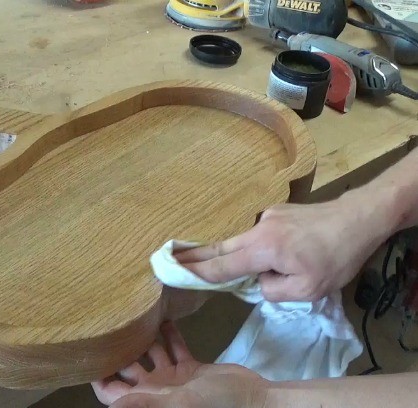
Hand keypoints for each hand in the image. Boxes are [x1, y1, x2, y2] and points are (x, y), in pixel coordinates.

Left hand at [92, 322, 267, 407]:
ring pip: (150, 353)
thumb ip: (147, 401)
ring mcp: (173, 378)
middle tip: (107, 322)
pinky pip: (174, 347)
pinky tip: (161, 314)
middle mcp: (156, 389)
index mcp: (149, 400)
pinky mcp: (190, 367)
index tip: (87, 352)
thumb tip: (112, 406)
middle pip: (127, 369)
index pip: (112, 393)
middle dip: (118, 349)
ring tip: (133, 312)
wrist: (253, 399)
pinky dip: (168, 333)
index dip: (98, 377)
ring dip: (143, 336)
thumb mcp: (179, 402)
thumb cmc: (215, 404)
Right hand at [173, 195, 389, 301]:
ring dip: (230, 254)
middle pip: (221, 247)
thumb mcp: (307, 290)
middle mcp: (258, 229)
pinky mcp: (279, 212)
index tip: (172, 271)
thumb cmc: (336, 257)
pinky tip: (280, 253)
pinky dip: (259, 246)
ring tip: (221, 264)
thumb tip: (258, 283)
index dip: (196, 272)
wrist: (360, 217)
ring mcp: (268, 216)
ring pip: (242, 241)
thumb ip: (273, 291)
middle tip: (170, 258)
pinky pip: (260, 234)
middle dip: (195, 255)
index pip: (221, 265)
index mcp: (262, 249)